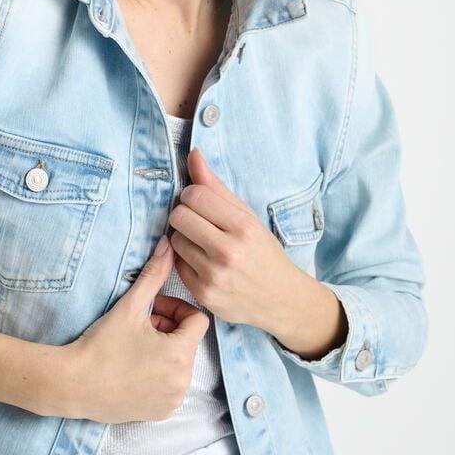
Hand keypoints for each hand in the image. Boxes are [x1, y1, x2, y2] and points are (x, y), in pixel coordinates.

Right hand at [65, 237, 209, 422]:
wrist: (73, 385)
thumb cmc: (100, 346)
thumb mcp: (129, 307)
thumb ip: (154, 275)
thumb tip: (168, 244)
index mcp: (181, 353)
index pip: (198, 320)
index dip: (176, 309)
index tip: (152, 309)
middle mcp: (183, 380)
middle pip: (188, 342)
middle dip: (167, 329)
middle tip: (138, 326)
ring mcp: (172, 399)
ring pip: (180, 364)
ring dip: (163, 351)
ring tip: (134, 347)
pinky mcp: (161, 412)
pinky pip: (170, 386)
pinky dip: (157, 375)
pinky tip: (132, 370)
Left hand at [167, 148, 297, 331]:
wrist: (281, 299)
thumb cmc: (263, 252)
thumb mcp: (247, 217)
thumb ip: (217, 187)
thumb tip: (193, 155)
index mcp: (242, 227)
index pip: (195, 195)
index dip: (192, 195)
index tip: (201, 203)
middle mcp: (228, 252)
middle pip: (179, 216)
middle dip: (184, 214)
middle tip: (198, 222)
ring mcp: (214, 275)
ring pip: (174, 240)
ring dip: (184, 238)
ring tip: (203, 243)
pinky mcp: (203, 294)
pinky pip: (176, 264)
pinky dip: (185, 260)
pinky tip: (203, 262)